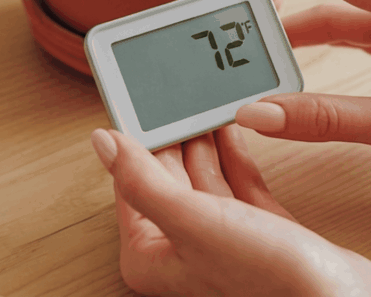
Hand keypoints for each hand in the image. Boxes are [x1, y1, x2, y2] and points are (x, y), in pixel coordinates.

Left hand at [90, 125, 370, 295]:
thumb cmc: (267, 278)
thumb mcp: (193, 220)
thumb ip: (142, 180)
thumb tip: (103, 142)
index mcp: (151, 255)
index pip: (131, 181)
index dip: (135, 137)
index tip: (140, 99)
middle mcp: (183, 250)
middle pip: (166, 175)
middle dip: (173, 133)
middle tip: (176, 92)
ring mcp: (222, 240)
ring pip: (204, 175)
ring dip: (204, 138)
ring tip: (203, 100)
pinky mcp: (260, 231)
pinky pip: (237, 182)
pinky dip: (234, 153)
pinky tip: (231, 127)